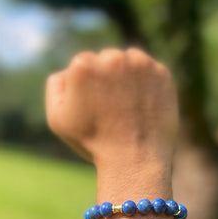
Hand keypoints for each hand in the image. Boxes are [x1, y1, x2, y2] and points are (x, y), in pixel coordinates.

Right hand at [45, 48, 177, 170]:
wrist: (134, 160)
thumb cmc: (92, 142)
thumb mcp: (57, 118)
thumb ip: (56, 86)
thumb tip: (69, 70)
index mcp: (83, 65)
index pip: (82, 64)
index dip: (86, 88)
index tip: (92, 108)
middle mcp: (112, 58)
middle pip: (106, 59)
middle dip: (107, 78)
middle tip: (111, 108)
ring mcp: (140, 64)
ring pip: (128, 61)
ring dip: (127, 76)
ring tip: (127, 107)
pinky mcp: (162, 73)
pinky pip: (150, 71)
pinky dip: (147, 84)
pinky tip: (142, 105)